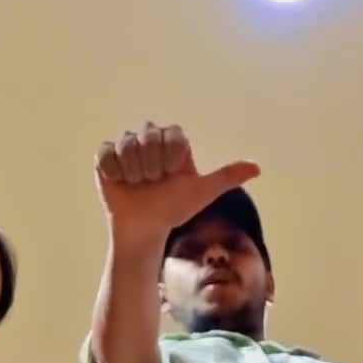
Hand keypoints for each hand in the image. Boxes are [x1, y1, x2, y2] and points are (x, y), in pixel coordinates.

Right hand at [95, 123, 259, 244]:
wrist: (145, 228)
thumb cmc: (174, 208)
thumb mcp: (202, 192)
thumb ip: (227, 176)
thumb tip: (257, 168)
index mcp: (172, 139)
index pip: (170, 135)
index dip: (170, 158)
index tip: (171, 176)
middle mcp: (149, 137)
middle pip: (148, 136)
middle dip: (152, 165)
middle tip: (153, 182)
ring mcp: (126, 144)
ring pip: (127, 145)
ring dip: (134, 170)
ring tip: (138, 184)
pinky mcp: (106, 155)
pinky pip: (107, 153)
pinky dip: (115, 171)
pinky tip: (122, 182)